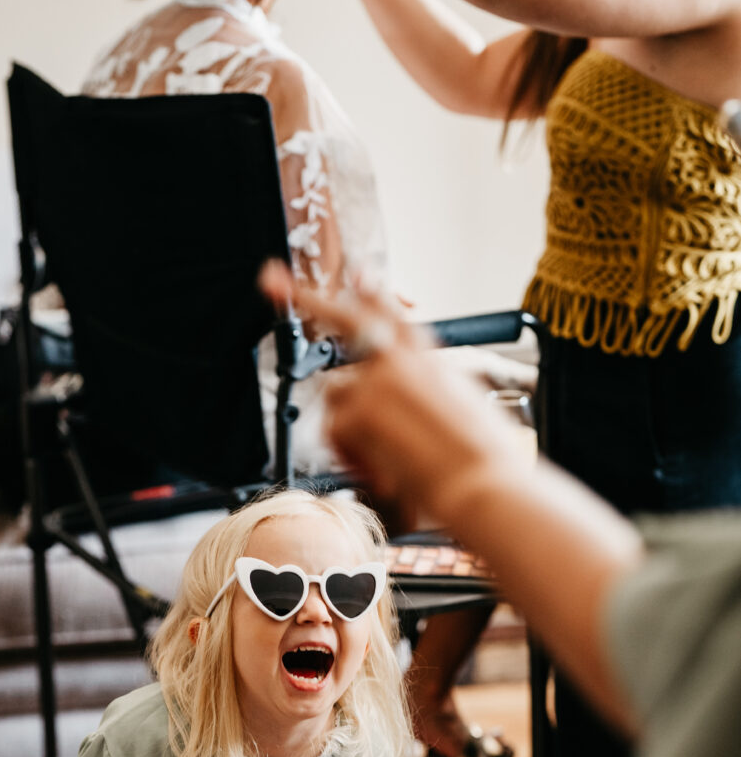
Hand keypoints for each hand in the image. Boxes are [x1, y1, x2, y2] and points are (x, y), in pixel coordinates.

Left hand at [259, 260, 524, 525]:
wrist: (484, 481)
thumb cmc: (487, 458)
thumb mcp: (469, 409)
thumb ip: (437, 394)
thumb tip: (423, 402)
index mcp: (429, 358)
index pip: (393, 315)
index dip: (371, 295)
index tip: (357, 275)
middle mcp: (400, 360)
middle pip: (344, 319)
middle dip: (304, 296)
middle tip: (270, 278)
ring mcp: (377, 381)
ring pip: (336, 394)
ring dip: (348, 427)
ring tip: (382, 460)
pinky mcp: (360, 410)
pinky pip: (335, 430)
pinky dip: (352, 454)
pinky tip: (382, 470)